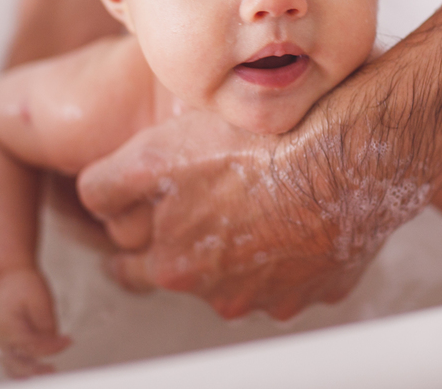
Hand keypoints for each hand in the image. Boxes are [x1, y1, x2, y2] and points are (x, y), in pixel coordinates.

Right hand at [0, 268, 70, 378]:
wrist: (6, 274)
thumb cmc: (20, 283)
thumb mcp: (39, 297)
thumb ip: (46, 322)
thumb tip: (54, 340)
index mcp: (8, 326)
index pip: (32, 346)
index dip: (53, 347)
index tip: (68, 341)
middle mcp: (0, 337)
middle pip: (18, 362)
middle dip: (38, 368)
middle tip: (54, 369)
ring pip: (10, 365)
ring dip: (28, 371)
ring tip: (46, 372)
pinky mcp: (2, 340)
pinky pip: (8, 360)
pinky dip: (20, 367)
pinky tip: (33, 370)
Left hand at [77, 108, 402, 319]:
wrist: (349, 154)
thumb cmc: (259, 147)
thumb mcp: (155, 152)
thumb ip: (109, 184)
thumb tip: (92, 199)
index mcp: (177, 266)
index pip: (129, 267)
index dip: (131, 236)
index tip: (140, 222)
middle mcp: (225, 293)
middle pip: (190, 274)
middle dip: (189, 244)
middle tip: (204, 201)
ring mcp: (279, 294)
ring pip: (245, 276)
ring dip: (244, 246)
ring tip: (259, 193)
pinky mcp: (323, 286)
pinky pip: (299, 269)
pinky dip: (295, 245)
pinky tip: (300, 207)